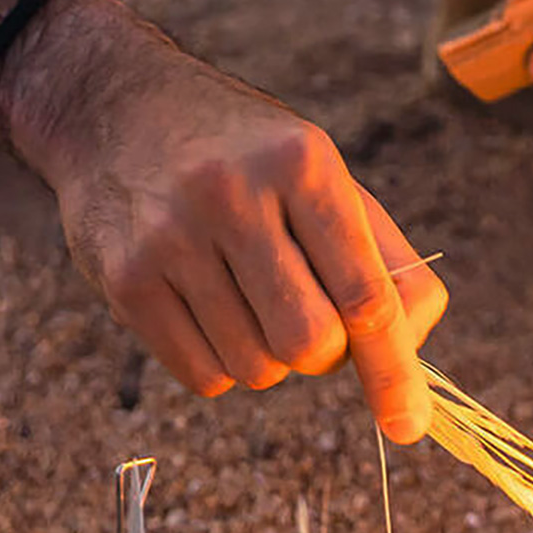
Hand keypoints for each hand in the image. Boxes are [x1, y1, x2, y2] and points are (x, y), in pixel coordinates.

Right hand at [0, 0, 444, 441]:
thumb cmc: (248, 156)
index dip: (393, 369)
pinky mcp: (125, 278)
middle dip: (325, 357)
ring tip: (250, 297)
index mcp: (303, 163)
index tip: (407, 424)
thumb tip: (414, 347)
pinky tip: (210, 308)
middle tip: (313, 322)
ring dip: (270, 358)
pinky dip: (223, 366)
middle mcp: (234, 196)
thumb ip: (381, 257)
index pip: (364, 292)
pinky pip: (203, 377)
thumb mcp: (322, 173)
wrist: (118, 108)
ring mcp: (171, 237)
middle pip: (310, 344)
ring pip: (256, 369)